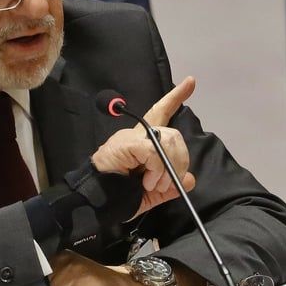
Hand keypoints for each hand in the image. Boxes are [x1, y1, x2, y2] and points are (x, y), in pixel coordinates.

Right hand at [91, 77, 196, 216]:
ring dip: (168, 169)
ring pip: (168, 140)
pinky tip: (148, 181)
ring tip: (154, 185)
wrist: (94, 203)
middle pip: (173, 134)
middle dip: (180, 161)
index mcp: (144, 144)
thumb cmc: (116, 197)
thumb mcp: (150, 195)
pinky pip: (154, 151)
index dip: (175, 99)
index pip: (161, 115)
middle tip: (169, 184)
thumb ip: (170, 188)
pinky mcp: (127, 143)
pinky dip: (157, 169)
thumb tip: (190, 179)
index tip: (190, 81)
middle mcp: (137, 135)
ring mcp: (130, 137)